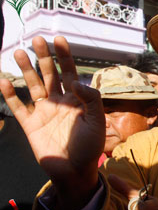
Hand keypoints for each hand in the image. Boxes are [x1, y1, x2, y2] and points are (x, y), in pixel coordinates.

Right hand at [0, 36, 104, 209]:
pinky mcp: (31, 125)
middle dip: (44, 57)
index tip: (58, 39)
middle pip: (49, 74)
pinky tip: (4, 81)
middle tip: (36, 39)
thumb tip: (76, 82)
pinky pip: (18, 107)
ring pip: (33, 86)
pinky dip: (11, 95)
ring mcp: (44, 112)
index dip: (64, 56)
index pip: (70, 72)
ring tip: (18, 52)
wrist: (75, 170)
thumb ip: (92, 99)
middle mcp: (59, 101)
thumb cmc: (90, 146)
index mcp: (76, 99)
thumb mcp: (97, 121)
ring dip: (26, 70)